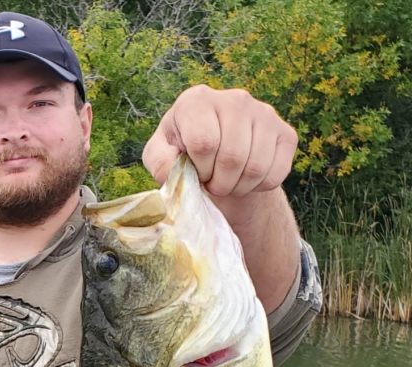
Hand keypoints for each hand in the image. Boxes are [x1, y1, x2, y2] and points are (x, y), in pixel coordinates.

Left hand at [142, 85, 297, 199]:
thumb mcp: (160, 156)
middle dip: (218, 183)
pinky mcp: (286, 133)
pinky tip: (245, 178)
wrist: (219, 159)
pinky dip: (258, 188)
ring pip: (255, 169)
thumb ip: (160, 161)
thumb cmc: (184, 155)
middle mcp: (235, 99)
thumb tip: (175, 167)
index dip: (199, 169)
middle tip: (211, 183)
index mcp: (197, 100)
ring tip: (227, 181)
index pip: (204, 143)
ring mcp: (265, 113)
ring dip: (237, 188)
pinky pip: (274, 174)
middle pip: (232, 158)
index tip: (195, 172)